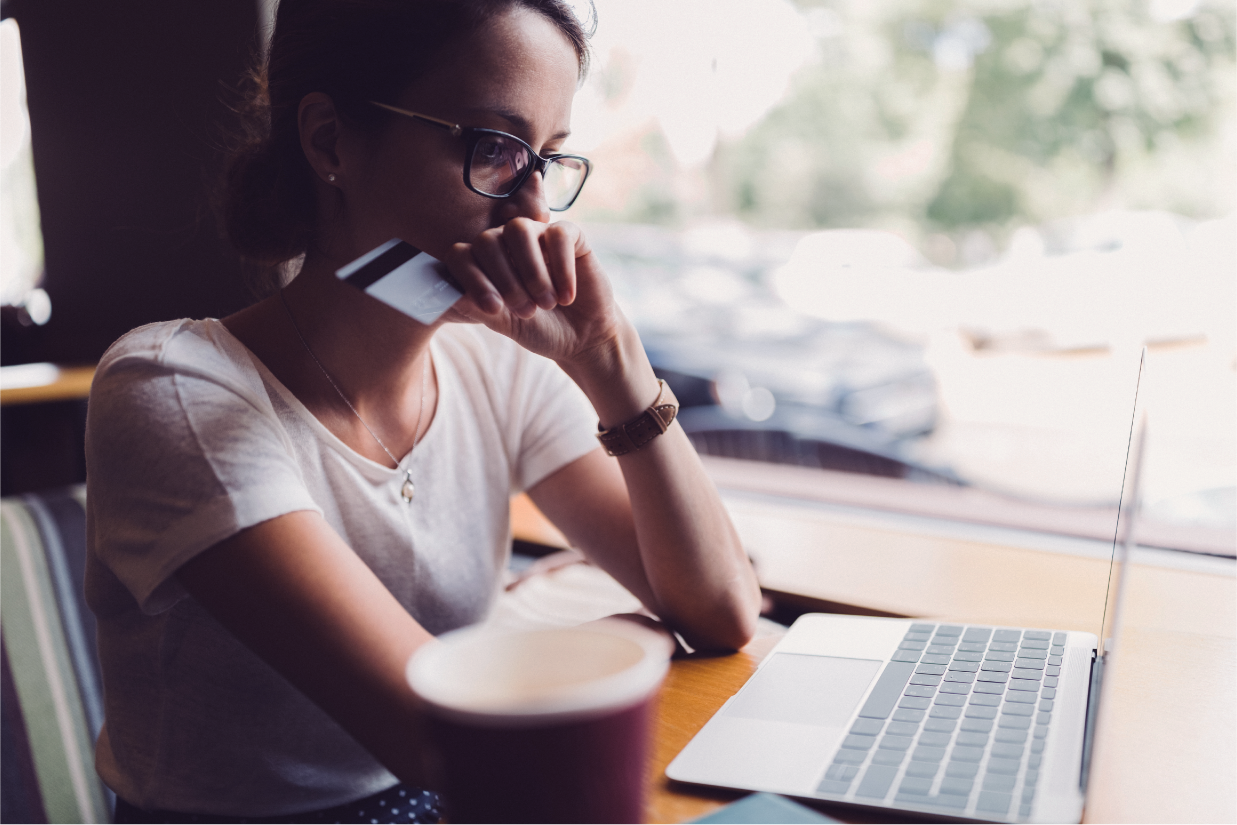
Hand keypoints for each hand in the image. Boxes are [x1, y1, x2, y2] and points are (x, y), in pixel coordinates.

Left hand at [439, 219, 625, 370]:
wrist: (582, 338)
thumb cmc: (539, 329)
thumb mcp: (504, 324)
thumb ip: (477, 308)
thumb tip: (449, 294)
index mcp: (483, 263)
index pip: (461, 255)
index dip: (472, 279)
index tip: (492, 308)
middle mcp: (505, 243)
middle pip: (488, 240)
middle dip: (505, 280)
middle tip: (526, 311)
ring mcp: (536, 235)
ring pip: (519, 230)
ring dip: (531, 271)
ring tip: (546, 304)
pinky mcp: (569, 235)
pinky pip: (558, 235)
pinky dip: (562, 268)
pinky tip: (567, 297)